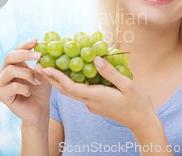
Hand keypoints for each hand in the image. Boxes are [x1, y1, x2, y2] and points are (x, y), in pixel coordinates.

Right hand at [0, 39, 51, 124]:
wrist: (39, 110)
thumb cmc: (41, 91)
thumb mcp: (44, 74)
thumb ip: (41, 64)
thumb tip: (40, 56)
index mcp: (14, 64)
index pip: (16, 50)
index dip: (25, 45)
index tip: (36, 41)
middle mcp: (5, 72)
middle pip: (9, 56)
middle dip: (24, 54)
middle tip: (38, 56)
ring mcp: (2, 83)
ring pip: (10, 70)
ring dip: (27, 74)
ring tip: (38, 81)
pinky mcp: (2, 95)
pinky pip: (12, 86)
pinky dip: (24, 88)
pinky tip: (29, 92)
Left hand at [37, 56, 155, 132]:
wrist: (142, 123)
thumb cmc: (138, 103)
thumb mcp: (127, 85)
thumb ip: (110, 72)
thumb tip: (95, 59)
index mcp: (95, 97)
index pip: (70, 87)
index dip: (56, 77)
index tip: (45, 67)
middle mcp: (90, 102)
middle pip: (65, 90)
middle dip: (51, 78)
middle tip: (39, 66)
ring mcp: (92, 105)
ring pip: (71, 93)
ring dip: (58, 82)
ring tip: (48, 69)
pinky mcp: (95, 105)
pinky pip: (79, 93)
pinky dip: (69, 84)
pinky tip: (69, 75)